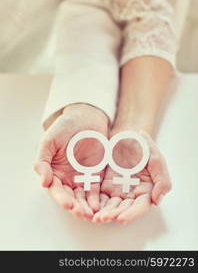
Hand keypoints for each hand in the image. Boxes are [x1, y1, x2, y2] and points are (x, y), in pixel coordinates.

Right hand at [34, 104, 107, 219]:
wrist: (86, 118)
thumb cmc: (64, 127)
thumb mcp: (49, 141)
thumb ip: (43, 161)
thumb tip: (43, 182)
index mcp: (54, 172)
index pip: (56, 190)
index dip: (61, 198)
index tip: (68, 204)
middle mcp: (67, 178)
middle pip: (70, 197)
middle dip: (76, 207)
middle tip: (82, 213)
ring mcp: (82, 178)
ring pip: (83, 197)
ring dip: (86, 207)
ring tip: (91, 214)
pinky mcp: (96, 175)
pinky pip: (96, 190)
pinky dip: (97, 199)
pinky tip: (100, 206)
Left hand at [93, 129, 171, 223]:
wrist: (125, 134)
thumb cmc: (142, 145)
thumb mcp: (156, 158)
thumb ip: (162, 179)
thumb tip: (157, 200)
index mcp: (146, 189)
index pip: (140, 205)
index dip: (131, 214)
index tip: (121, 219)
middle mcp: (132, 193)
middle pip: (123, 208)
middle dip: (112, 215)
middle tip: (101, 219)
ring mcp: (117, 190)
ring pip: (110, 205)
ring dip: (102, 212)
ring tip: (93, 216)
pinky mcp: (104, 185)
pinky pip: (99, 196)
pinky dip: (94, 202)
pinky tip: (87, 206)